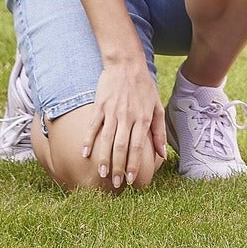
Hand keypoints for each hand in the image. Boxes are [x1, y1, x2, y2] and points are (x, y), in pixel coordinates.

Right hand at [85, 58, 165, 190]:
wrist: (126, 64)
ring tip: (102, 174)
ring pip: (106, 139)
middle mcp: (127, 117)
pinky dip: (88, 140)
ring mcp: (112, 111)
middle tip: (115, 184)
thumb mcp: (156, 107)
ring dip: (104, 158)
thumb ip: (159, 131)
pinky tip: (84, 154)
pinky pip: (93, 126)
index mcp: (142, 118)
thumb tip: (162, 153)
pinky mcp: (99, 106)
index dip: (133, 164)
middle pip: (121, 147)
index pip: (138, 147)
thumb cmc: (144, 87)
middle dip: (118, 167)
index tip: (130, 180)